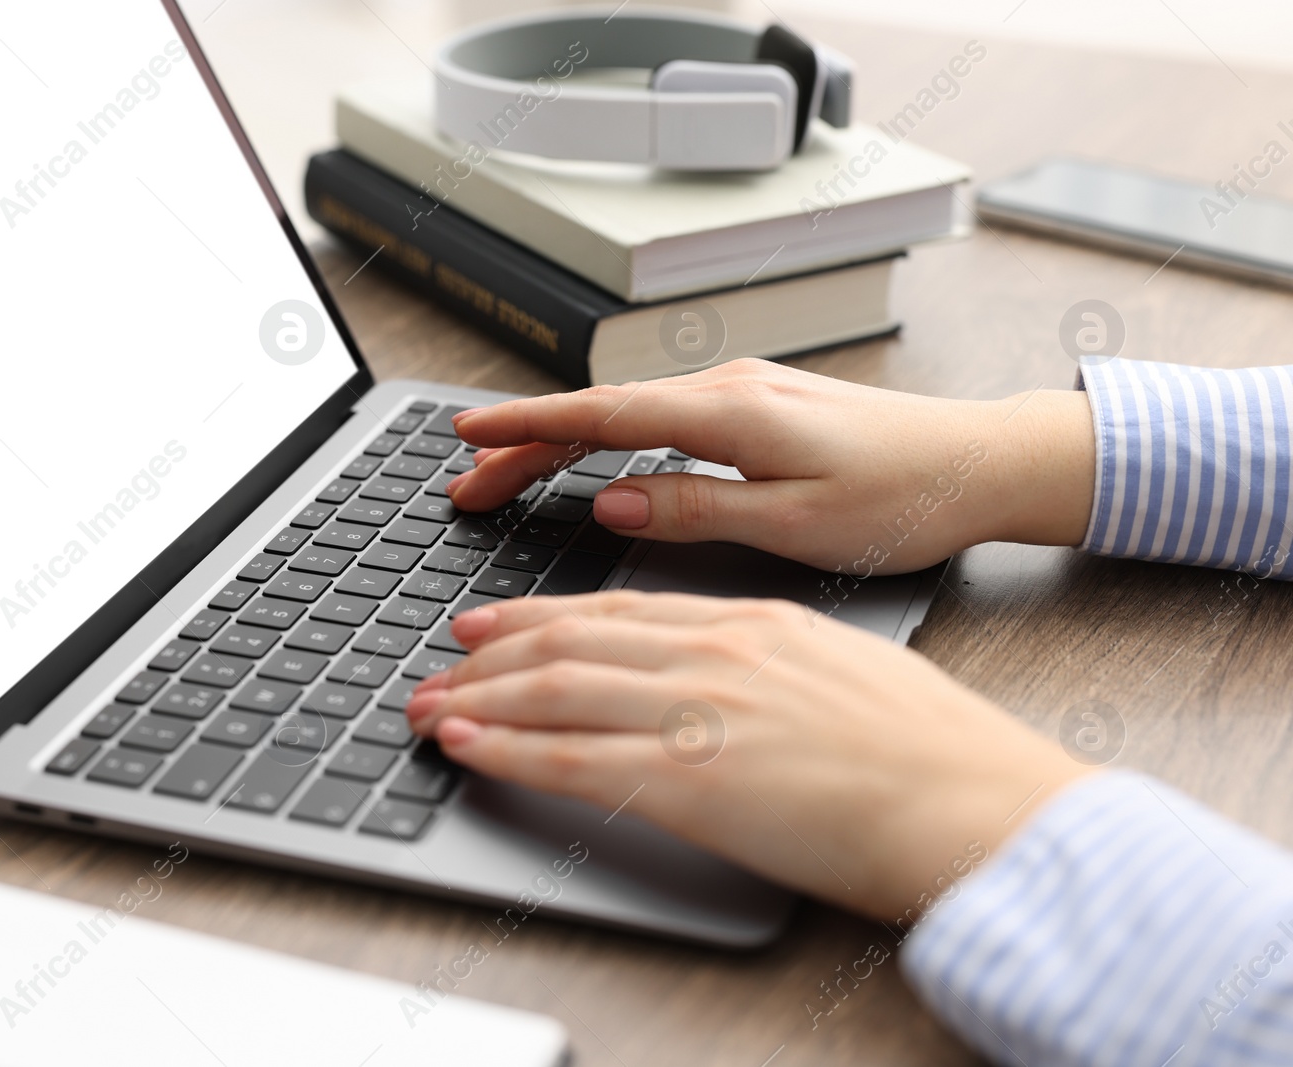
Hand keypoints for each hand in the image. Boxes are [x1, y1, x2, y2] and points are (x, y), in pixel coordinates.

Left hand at [406, 591, 1092, 919]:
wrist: (978, 802)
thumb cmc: (934, 751)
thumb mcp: (847, 671)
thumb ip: (775, 664)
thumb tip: (734, 679)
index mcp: (754, 624)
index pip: (621, 609)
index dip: (546, 614)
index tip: (500, 621)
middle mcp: (716, 654)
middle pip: (574, 639)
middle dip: (495, 651)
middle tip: (444, 659)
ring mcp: (700, 712)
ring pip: (559, 689)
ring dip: (481, 695)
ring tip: (429, 704)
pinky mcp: (691, 781)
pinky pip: (574, 758)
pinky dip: (508, 748)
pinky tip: (467, 744)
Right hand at [446, 359, 1094, 574]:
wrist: (981, 462)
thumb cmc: (904, 498)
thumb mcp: (797, 524)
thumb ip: (699, 509)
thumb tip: (614, 503)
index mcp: (731, 413)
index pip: (601, 415)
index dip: (525, 428)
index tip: (466, 437)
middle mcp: (730, 388)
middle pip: (600, 412)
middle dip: (525, 443)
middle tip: (467, 482)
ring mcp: (744, 392)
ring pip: (627, 414)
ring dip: (562, 443)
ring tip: (507, 477)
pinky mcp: (759, 408)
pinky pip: (661, 418)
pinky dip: (610, 440)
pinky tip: (592, 462)